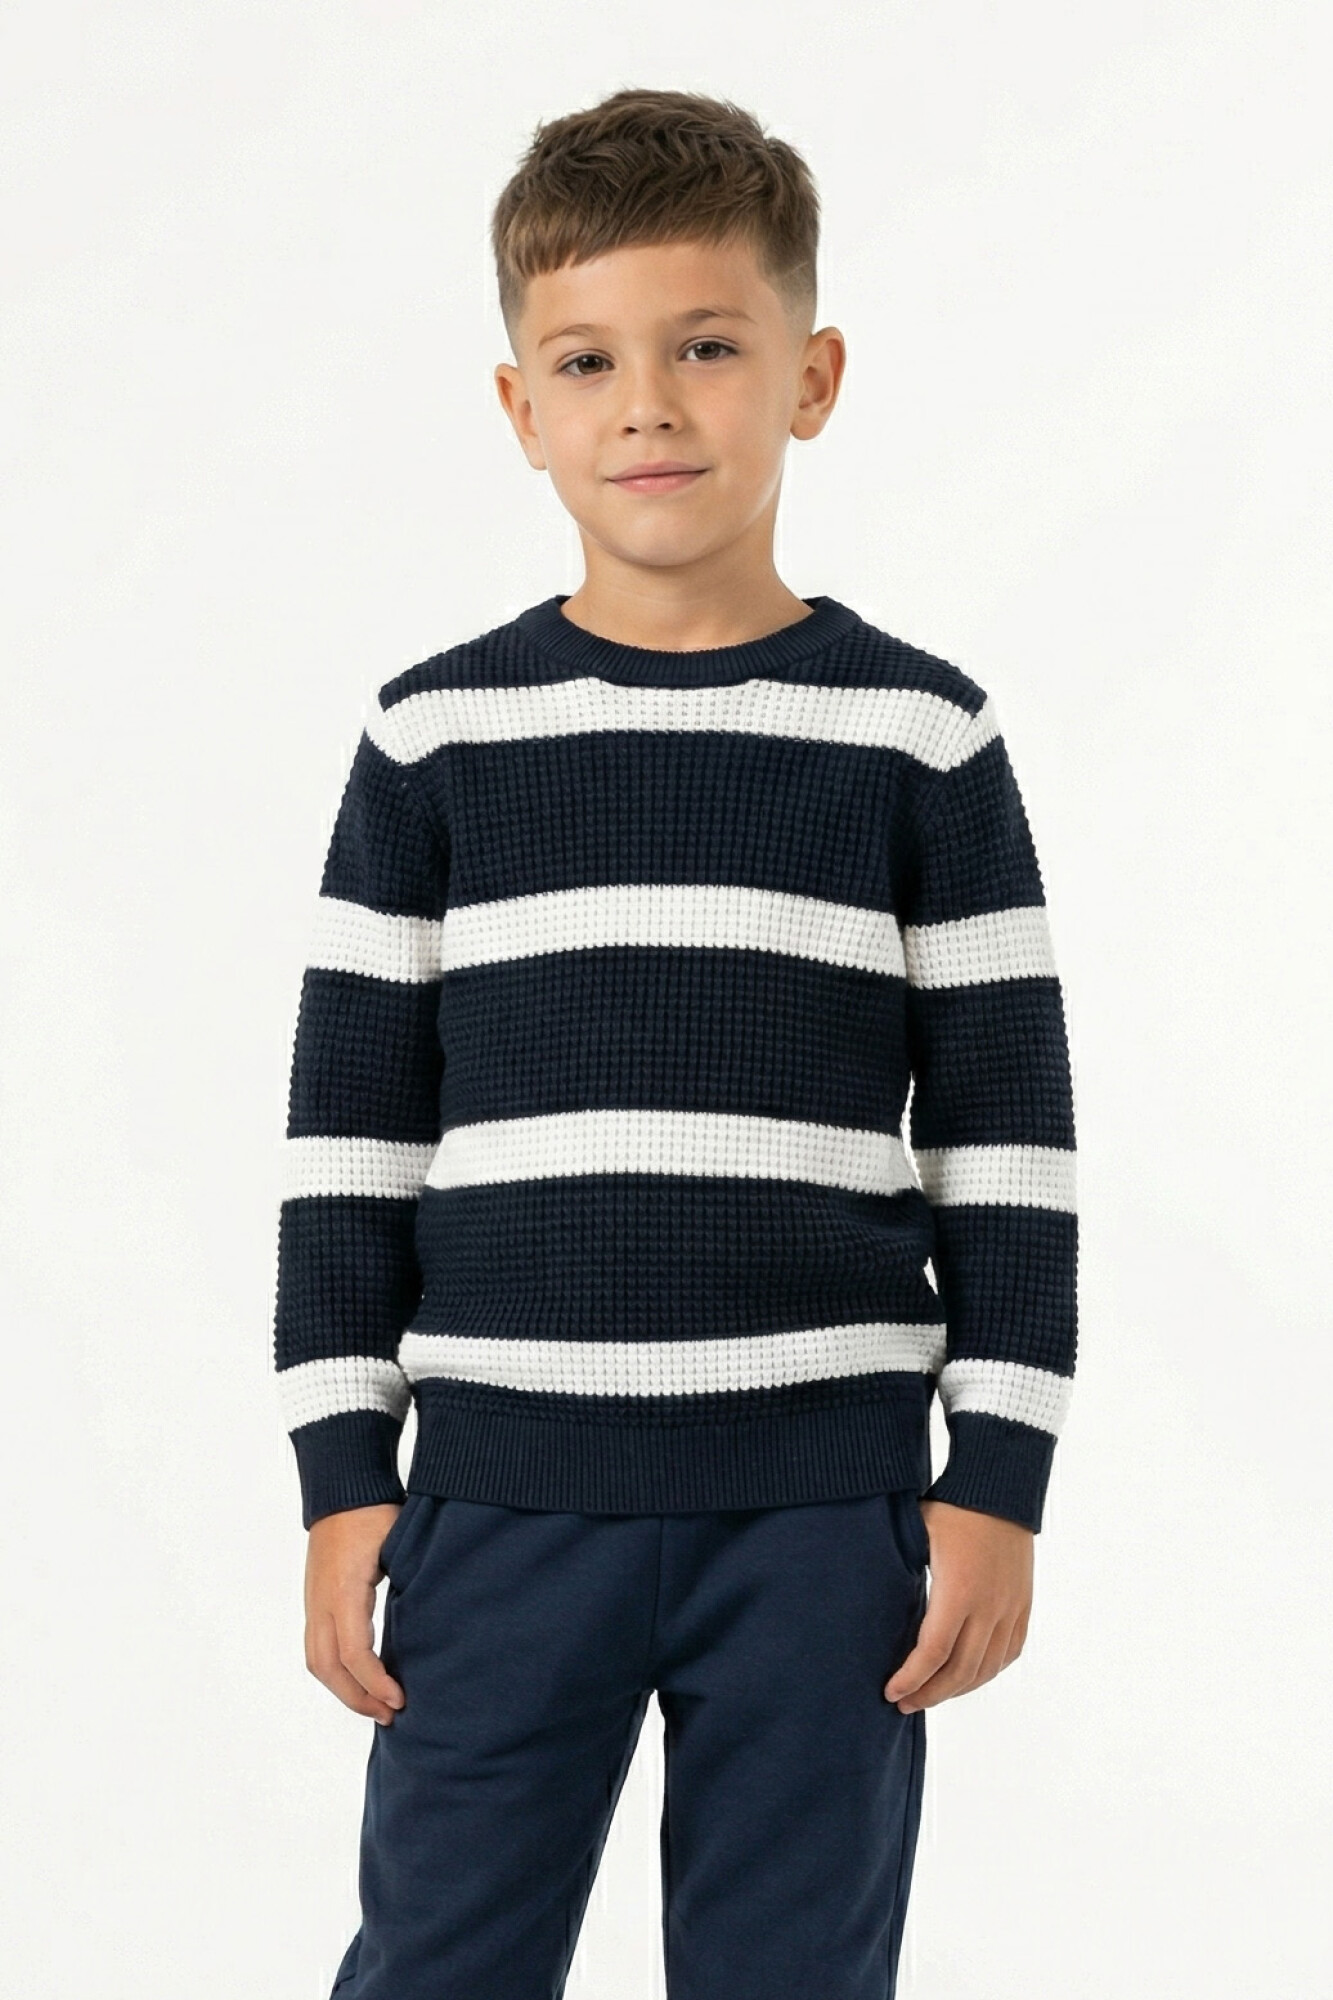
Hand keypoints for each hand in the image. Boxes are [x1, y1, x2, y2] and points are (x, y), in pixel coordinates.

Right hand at [305, 1503, 406, 1723]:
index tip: (401, 1700)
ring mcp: (314, 1602)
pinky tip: (361, 1679)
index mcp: (344, 1589)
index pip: (353, 1653)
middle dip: (358, 1698)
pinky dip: (336, 1672)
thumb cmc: (375, 1513)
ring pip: (316, 1661)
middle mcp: (322, 1601)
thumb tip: (435, 1624)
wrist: (342, 1490)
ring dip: (344, 1690)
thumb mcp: (400, 1544)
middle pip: (327, 1667)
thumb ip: (411, 1583)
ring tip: (376, 1706)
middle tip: (391, 1715)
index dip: (376, 1683)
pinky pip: (317, 1647)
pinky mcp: (315, 1601)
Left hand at [884, 1499, 1032, 1711]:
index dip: (910, 1678)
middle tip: (903, 1703)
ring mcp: (1010, 1609)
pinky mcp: (1023, 1606)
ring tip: (930, 1695)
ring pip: (986, 1669)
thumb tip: (870, 1603)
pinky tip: (967, 1677)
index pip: (932, 1652)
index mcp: (958, 1590)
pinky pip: (1009, 1653)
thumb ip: (901, 1572)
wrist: (1001, 1491)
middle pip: (959, 1671)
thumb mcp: (917, 1534)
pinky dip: (986, 1672)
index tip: (890, 1691)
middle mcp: (989, 1606)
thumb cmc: (952, 1509)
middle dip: (928, 1693)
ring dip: (956, 1689)